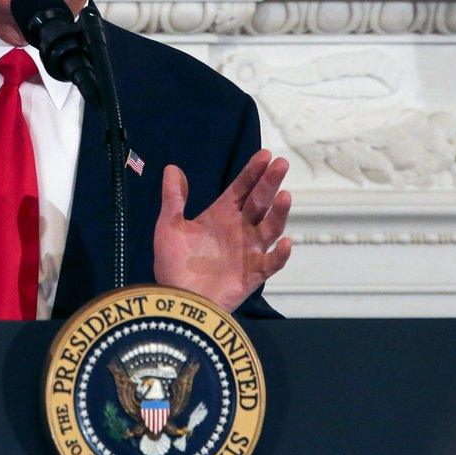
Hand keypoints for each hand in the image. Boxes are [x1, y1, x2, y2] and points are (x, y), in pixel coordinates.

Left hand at [153, 149, 291, 311]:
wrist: (176, 299)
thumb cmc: (173, 263)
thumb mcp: (169, 226)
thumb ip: (173, 198)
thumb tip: (171, 167)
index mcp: (221, 215)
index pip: (242, 188)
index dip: (253, 172)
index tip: (265, 155)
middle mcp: (239, 229)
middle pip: (259, 201)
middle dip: (270, 182)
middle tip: (281, 163)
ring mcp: (248, 251)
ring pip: (270, 228)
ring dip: (278, 212)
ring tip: (284, 195)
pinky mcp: (252, 275)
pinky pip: (271, 264)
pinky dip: (280, 255)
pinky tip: (287, 243)